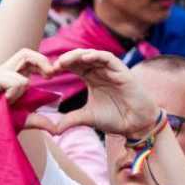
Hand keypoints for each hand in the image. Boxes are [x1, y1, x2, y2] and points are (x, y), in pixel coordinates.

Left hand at [45, 50, 159, 138]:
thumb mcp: (87, 118)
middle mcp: (100, 71)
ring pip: (92, 54)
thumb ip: (70, 120)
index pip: (73, 66)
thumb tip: (52, 130)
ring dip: (77, 55)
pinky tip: (84, 59)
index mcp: (91, 78)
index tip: (48, 74)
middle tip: (53, 66)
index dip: (60, 66)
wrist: (136, 124)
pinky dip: (96, 56)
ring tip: (64, 61)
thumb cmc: (115, 118)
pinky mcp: (122, 71)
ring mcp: (111, 70)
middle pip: (80, 57)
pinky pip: (108, 58)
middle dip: (66, 59)